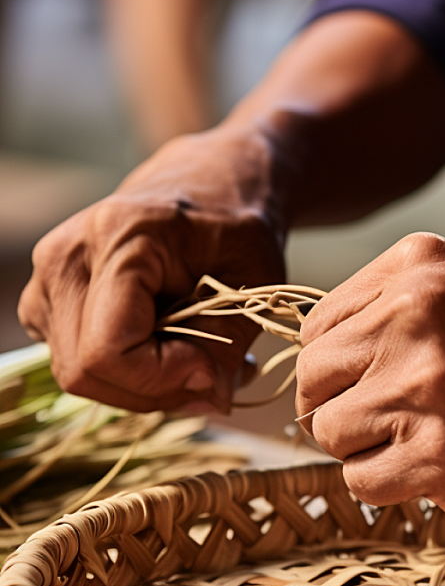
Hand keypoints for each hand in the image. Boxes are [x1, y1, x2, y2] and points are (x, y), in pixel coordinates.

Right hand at [18, 124, 284, 412]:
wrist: (211, 184)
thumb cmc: (238, 224)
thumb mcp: (255, 280)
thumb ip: (229, 346)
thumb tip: (210, 401)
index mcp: (117, 238)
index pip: (105, 351)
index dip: (159, 379)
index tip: (212, 368)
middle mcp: (66, 256)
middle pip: (84, 371)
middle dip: (153, 389)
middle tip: (210, 374)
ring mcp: (48, 277)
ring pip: (78, 373)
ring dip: (142, 384)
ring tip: (195, 356)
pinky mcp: (47, 298)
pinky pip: (77, 361)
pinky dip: (126, 371)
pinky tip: (166, 346)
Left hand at [296, 233, 444, 520]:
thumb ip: (407, 307)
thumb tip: (341, 352)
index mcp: (415, 268)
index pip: (319, 326)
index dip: (339, 366)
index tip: (370, 386)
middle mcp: (407, 319)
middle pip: (312, 378)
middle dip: (339, 407)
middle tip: (388, 424)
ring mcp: (418, 388)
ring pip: (330, 433)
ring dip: (367, 449)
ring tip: (425, 444)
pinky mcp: (435, 455)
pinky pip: (361, 481)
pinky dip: (389, 486)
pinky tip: (438, 472)